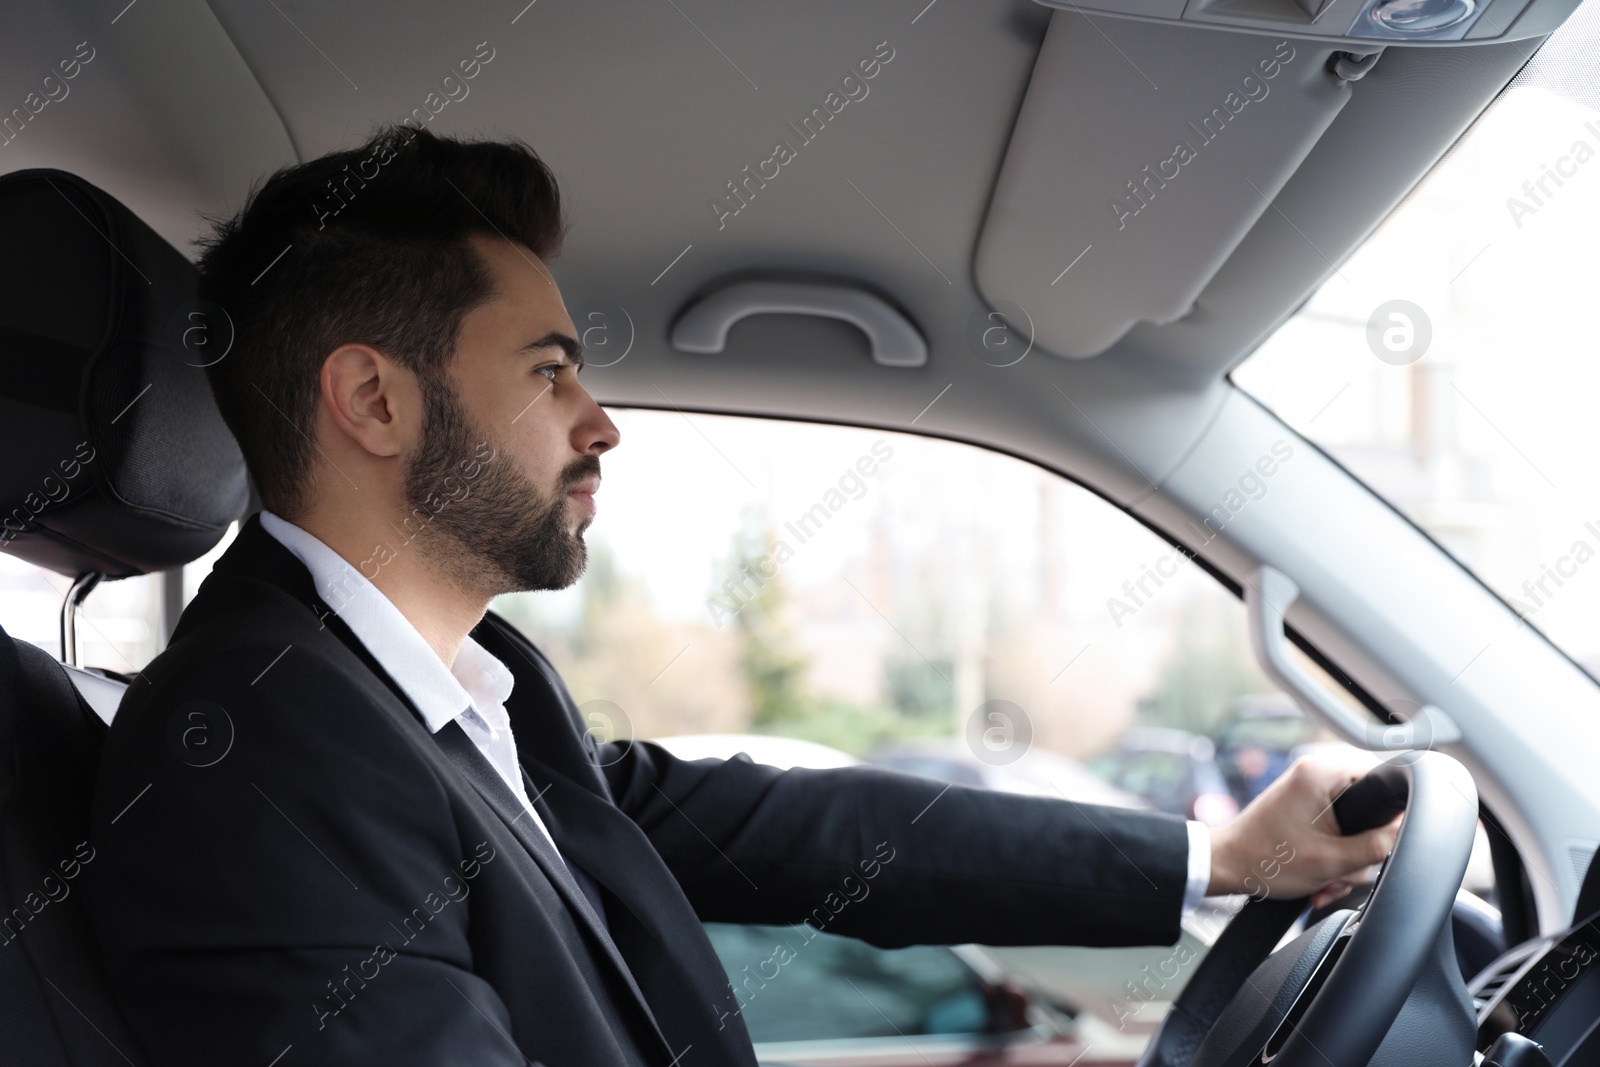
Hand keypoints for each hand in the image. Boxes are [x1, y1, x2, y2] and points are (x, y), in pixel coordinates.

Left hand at [1207, 755, 1399, 906]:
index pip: (1383, 779)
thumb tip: (1406, 834)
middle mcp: (1316, 773)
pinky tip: (1319, 880)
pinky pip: (1337, 831)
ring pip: (1355, 827)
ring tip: (1324, 881)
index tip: (1380, 843)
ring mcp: (1310, 791)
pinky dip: (1332, 858)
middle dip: (1359, 852)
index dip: (1390, 816)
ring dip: (1345, 862)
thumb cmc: (1265, 859)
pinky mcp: (1306, 808)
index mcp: (1321, 773)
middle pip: (1370, 811)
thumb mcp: (1331, 860)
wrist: (1226, 867)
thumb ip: (1375, 846)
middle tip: (1340, 872)